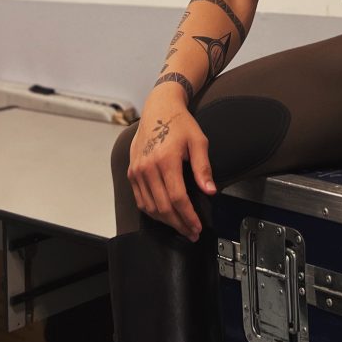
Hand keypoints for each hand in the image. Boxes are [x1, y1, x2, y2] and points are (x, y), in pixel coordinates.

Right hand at [127, 88, 215, 239]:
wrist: (158, 108)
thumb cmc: (180, 124)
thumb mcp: (198, 141)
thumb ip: (204, 167)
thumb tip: (210, 191)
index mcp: (166, 160)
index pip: (178, 198)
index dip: (188, 217)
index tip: (197, 227)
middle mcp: (148, 168)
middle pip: (163, 207)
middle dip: (179, 224)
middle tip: (192, 232)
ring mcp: (137, 171)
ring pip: (150, 207)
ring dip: (166, 221)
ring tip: (181, 226)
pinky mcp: (131, 172)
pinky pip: (140, 200)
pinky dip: (152, 211)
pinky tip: (165, 215)